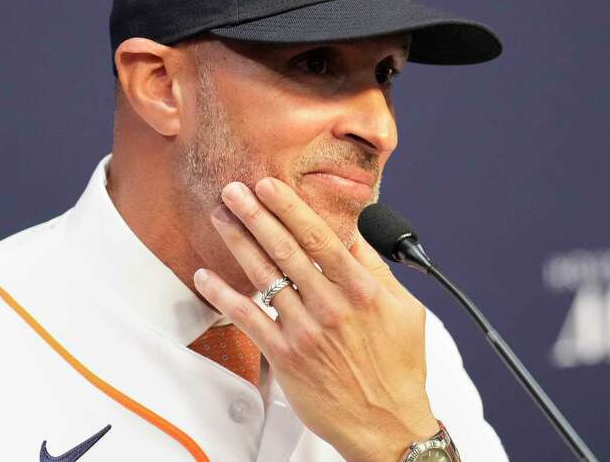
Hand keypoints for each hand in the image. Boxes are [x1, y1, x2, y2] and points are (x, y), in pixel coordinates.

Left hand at [193, 178, 437, 461]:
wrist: (387, 423)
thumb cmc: (399, 366)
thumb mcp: (404, 309)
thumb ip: (375, 269)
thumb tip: (354, 233)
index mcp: (361, 290)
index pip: (320, 237)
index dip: (290, 208)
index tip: (269, 185)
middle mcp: (330, 306)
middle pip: (285, 250)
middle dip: (255, 215)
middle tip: (232, 189)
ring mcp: (305, 330)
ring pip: (264, 276)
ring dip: (238, 243)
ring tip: (220, 217)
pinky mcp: (285, 355)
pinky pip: (248, 318)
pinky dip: (224, 296)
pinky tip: (205, 277)